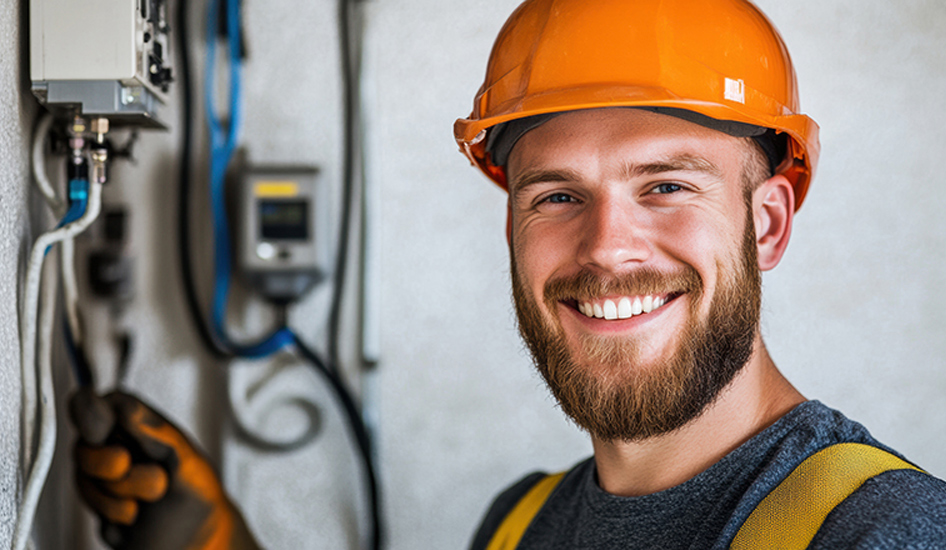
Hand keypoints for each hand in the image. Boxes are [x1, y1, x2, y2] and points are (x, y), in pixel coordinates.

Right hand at [69, 388, 261, 549]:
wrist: (194, 542)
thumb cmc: (197, 497)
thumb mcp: (188, 460)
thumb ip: (158, 432)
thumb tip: (126, 408)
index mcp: (140, 426)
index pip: (101, 403)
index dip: (91, 412)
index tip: (103, 429)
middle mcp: (117, 447)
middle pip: (84, 444)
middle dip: (112, 465)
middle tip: (147, 474)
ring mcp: (103, 478)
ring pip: (84, 478)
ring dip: (121, 493)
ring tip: (151, 497)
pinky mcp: (97, 505)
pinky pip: (89, 506)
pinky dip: (115, 513)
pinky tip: (136, 514)